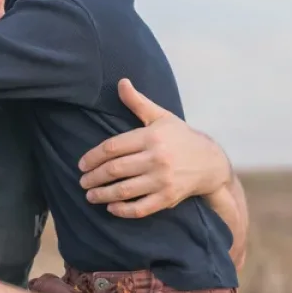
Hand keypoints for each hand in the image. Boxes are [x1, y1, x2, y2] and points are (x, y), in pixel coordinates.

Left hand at [78, 79, 231, 217]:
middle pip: (115, 169)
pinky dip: (123, 210)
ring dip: (103, 194)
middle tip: (82, 181)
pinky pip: (140, 208)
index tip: (82, 164)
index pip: (113, 147)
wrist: (209, 162)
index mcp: (151, 137)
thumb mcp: (160, 116)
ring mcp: (162, 180)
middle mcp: (156, 158)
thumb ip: (138, 102)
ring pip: (124, 190)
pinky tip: (111, 208)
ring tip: (90, 195)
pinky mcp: (167, 198)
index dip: (93, 157)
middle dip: (94, 177)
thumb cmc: (180, 137)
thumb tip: (121, 82)